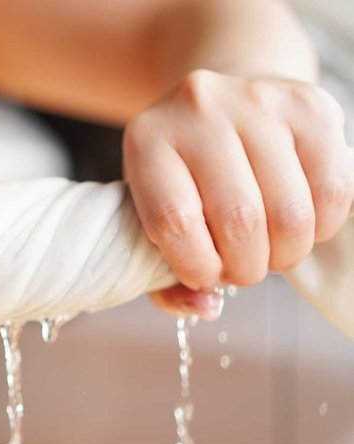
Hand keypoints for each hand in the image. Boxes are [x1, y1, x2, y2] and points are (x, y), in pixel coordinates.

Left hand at [123, 70, 353, 318]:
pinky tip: (297, 224)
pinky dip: (320, 227)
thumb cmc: (182, 177)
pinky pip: (332, 191)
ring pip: (290, 213)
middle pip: (239, 220)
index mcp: (147, 141)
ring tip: (268, 249)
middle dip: (246, 267)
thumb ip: (162, 276)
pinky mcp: (309, 106)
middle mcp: (198, 109)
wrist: (219, 110)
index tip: (205, 276)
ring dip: (285, 253)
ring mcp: (257, 101)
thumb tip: (206, 307)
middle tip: (243, 267)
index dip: (197, 266)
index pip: (175, 222)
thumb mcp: (151, 217)